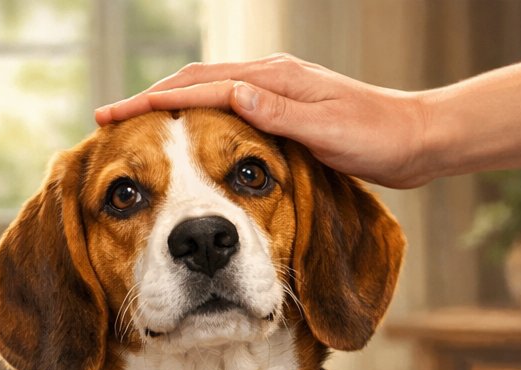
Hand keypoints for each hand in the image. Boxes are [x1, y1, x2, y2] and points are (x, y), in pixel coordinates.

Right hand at [95, 55, 434, 188]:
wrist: (415, 140)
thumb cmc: (375, 139)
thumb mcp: (324, 130)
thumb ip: (276, 114)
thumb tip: (232, 95)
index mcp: (273, 80)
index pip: (198, 88)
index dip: (151, 103)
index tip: (113, 117)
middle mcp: (268, 79)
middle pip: (192, 84)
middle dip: (146, 101)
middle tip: (105, 120)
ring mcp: (273, 93)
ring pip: (204, 94)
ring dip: (165, 107)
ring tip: (130, 126)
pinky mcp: (280, 110)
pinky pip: (221, 109)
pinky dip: (191, 116)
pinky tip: (180, 136)